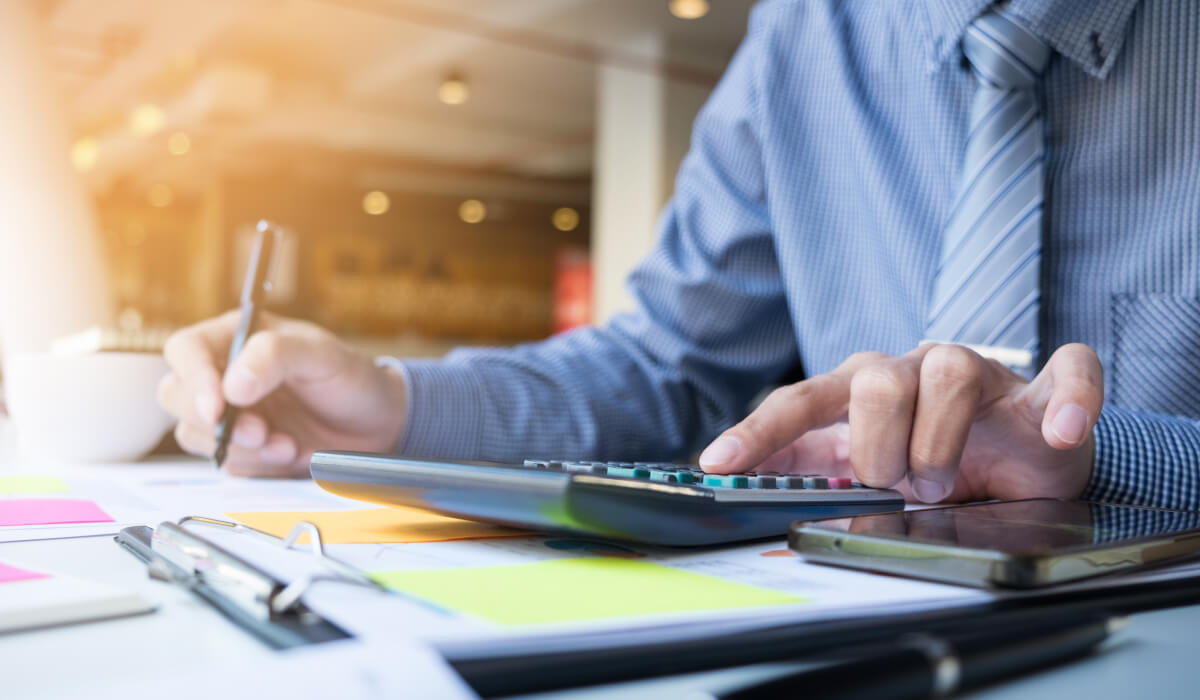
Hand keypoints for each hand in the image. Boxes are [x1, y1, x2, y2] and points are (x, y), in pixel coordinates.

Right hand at [157, 311, 407, 476]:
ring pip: (193, 434)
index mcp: (236, 338)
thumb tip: (231, 385)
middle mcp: (223, 374)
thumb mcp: (321, 355)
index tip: (217, 407)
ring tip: (287, 445)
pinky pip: (223, 461)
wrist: (376, 424)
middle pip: (175, 395)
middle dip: (214, 421)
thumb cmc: (349, 378)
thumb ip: (275, 356)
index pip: (185, 350)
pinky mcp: (239, 448)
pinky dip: (254, 464)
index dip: (192, 378)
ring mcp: (228, 413)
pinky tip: (291, 453)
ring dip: (238, 447)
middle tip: (260, 431)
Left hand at [698, 343, 1102, 502]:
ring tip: (944, 483)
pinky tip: (1055, 430)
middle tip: (898, 486)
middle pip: (872, 382)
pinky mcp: (1042, 385)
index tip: (716, 463)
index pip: (800, 401)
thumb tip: (766, 500)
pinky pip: (1064, 370)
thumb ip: (824, 478)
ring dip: (940, 444)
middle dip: (878, 450)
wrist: (1022, 464)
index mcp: (860, 389)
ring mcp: (977, 371)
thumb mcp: (872, 476)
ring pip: (947, 372)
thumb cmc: (940, 465)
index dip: (759, 431)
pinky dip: (1065, 401)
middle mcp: (910, 369)